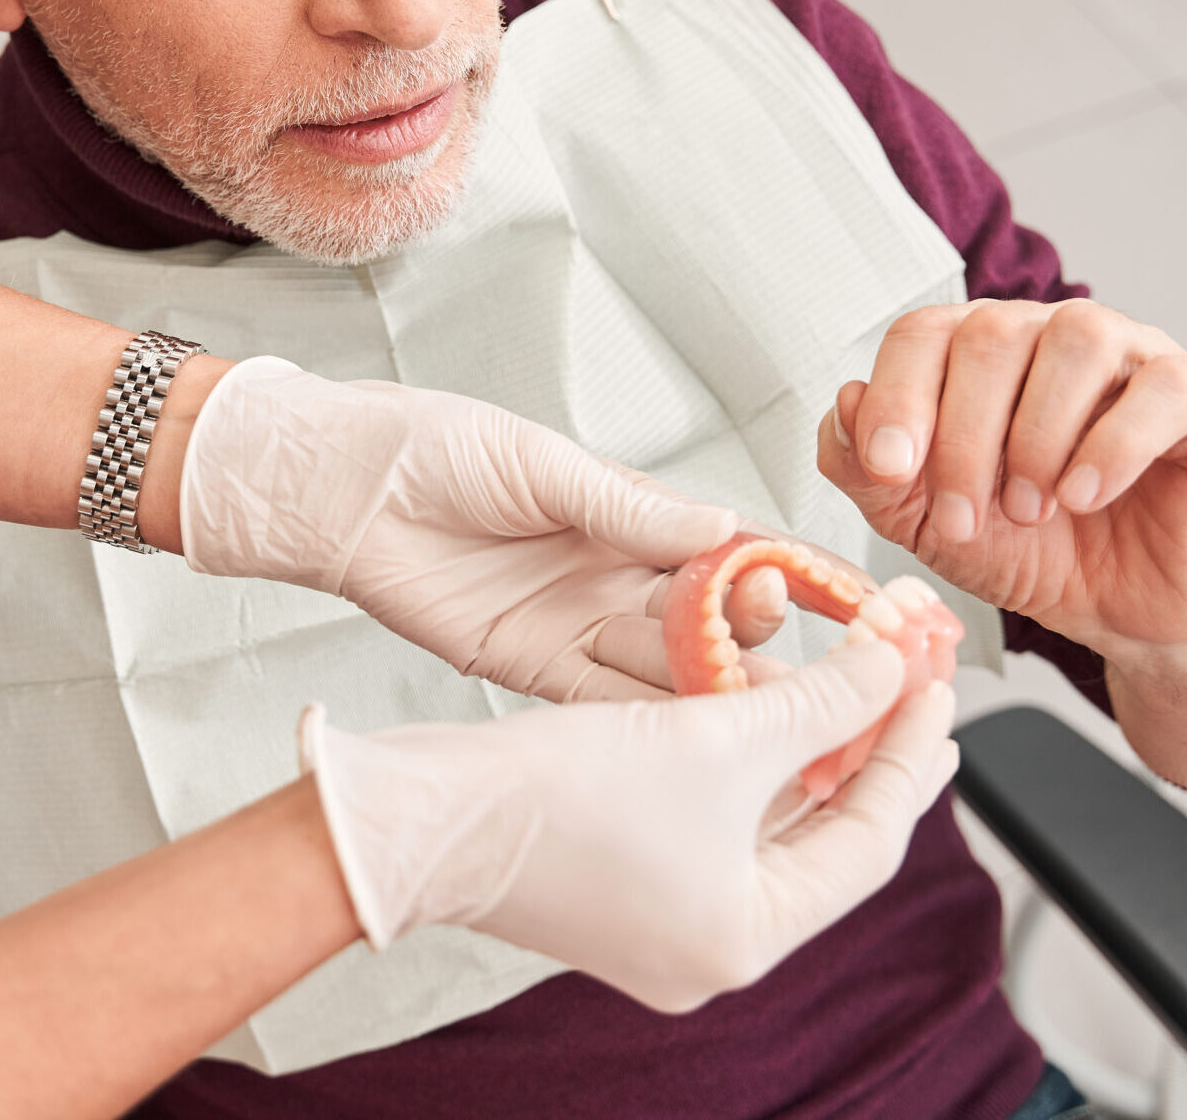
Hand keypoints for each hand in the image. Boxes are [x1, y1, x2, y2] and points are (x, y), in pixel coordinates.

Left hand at [180, 358, 785, 700]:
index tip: (845, 592)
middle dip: (753, 634)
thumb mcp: (540, 465)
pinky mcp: (529, 665)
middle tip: (797, 655)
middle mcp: (611, 571)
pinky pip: (599, 699)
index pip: (725, 543)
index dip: (783, 566)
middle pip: (704, 614)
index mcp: (625, 511)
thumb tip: (723, 527)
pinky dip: (644, 719)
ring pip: (662, 664)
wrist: (341, 488)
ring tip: (768, 709)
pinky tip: (691, 738)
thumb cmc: (434, 447)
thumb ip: (627, 509)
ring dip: (712, 687)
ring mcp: (574, 622)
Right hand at [300, 640, 956, 1011]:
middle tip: (913, 686)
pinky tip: (770, 709)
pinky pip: (718, 819)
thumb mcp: (714, 737)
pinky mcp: (624, 880)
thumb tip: (894, 663)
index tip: (935, 684)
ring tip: (856, 686)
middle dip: (867, 752)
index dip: (907, 752)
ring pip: (771, 824)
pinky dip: (751, 763)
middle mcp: (711, 942)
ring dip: (810, 750)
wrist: (425, 815)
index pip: (867, 839)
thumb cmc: (557, 797)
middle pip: (824, 835)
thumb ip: (822, 701)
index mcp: (747, 937)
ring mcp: (664, 916)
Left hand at [815, 300, 1186, 662]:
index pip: (922, 332)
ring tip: (1030, 509)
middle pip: (991, 334)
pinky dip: (1114, 444)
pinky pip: (1162, 387)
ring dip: (1037, 437)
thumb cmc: (1026, 549)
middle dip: (964, 438)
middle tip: (966, 517)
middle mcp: (1047, 336)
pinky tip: (1085, 495)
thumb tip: (843, 402)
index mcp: (974, 355)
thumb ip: (868, 470)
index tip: (889, 469)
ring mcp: (1128, 356)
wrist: (1123, 608)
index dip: (897, 396)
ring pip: (1075, 340)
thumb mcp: (925, 523)